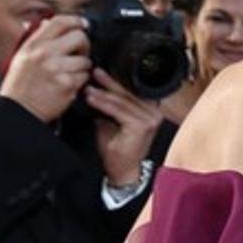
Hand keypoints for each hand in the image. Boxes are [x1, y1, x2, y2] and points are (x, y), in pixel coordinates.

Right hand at [0, 15, 90, 122]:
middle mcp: (45, 54)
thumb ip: (37, 39)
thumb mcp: (22, 56)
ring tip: (70, 72)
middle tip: (79, 53)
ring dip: (82, 67)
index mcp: (34, 45)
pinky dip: (81, 81)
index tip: (83, 24)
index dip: (75, 21)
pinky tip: (69, 83)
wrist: (19, 109)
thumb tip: (47, 23)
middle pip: (80, 37)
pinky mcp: (67, 84)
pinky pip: (85, 77)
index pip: (59, 22)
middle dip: (84, 45)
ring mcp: (57, 69)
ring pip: (86, 60)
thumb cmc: (21, 84)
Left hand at [87, 68, 162, 183]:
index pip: (133, 91)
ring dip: (103, 93)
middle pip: (129, 93)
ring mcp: (150, 119)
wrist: (123, 170)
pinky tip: (92, 99)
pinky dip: (104, 104)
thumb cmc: (118, 148)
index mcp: (151, 110)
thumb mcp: (112, 121)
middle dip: (109, 82)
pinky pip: (119, 111)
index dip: (117, 81)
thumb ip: (110, 106)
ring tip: (88, 88)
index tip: (101, 73)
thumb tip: (96, 89)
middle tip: (95, 73)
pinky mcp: (142, 126)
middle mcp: (155, 113)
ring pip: (122, 101)